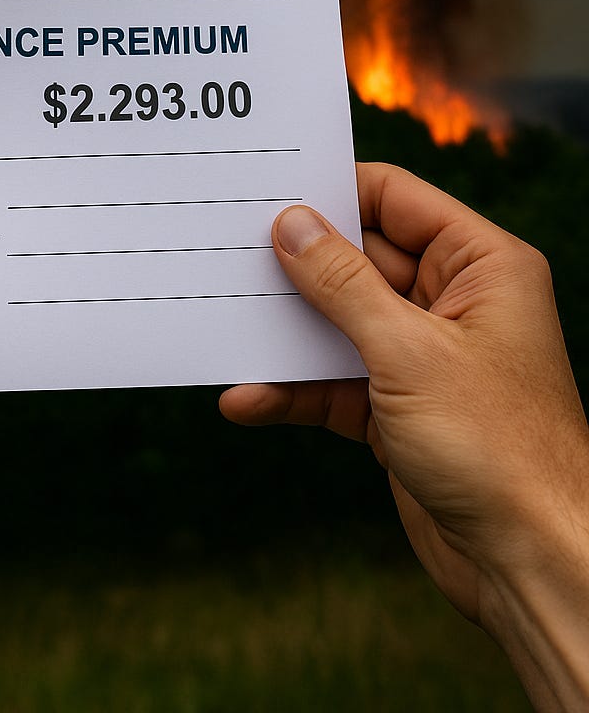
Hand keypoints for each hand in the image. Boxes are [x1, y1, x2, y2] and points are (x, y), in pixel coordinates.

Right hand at [221, 164, 588, 710]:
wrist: (532, 564)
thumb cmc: (498, 448)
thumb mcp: (408, 353)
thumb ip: (343, 284)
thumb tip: (292, 224)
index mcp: (482, 266)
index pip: (395, 199)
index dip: (333, 191)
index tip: (266, 190)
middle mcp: (455, 302)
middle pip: (359, 260)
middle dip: (296, 264)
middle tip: (226, 253)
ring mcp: (425, 358)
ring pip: (339, 323)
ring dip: (286, 332)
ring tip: (223, 323)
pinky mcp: (399, 410)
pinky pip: (334, 383)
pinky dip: (294, 390)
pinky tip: (247, 399)